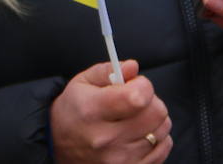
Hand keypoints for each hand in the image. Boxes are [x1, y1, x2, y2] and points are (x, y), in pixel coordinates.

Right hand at [51, 59, 171, 162]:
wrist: (59, 145)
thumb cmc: (73, 111)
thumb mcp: (81, 82)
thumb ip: (107, 70)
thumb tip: (133, 67)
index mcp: (92, 110)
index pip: (137, 97)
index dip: (143, 85)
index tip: (135, 83)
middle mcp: (107, 137)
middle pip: (156, 113)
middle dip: (151, 100)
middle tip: (135, 100)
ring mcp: (121, 157)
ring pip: (162, 130)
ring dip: (153, 119)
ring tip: (134, 117)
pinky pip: (163, 148)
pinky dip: (156, 137)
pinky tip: (139, 133)